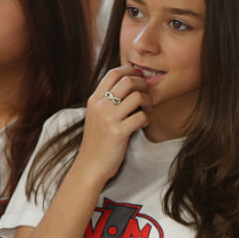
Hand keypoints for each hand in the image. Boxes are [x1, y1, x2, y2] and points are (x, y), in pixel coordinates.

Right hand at [73, 65, 151, 184]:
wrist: (90, 166)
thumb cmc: (98, 140)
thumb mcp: (97, 115)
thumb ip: (107, 100)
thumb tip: (128, 83)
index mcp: (94, 100)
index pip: (113, 73)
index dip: (130, 71)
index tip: (139, 77)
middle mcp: (100, 106)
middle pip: (128, 80)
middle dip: (143, 84)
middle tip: (147, 95)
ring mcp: (109, 119)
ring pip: (137, 96)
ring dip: (148, 102)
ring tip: (147, 110)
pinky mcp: (118, 132)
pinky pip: (141, 116)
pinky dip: (147, 118)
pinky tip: (144, 123)